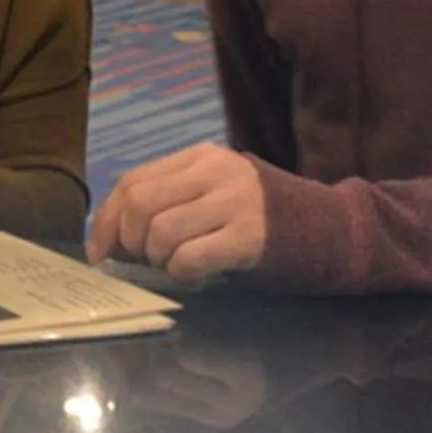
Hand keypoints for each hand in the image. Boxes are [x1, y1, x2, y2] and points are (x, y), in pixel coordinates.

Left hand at [88, 144, 265, 280]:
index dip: (108, 219)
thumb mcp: (212, 196)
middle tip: (147, 260)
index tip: (100, 250)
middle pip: (141, 204)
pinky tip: (197, 275)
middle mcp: (216, 172)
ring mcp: (235, 202)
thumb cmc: (262, 219)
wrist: (331, 230)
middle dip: (131, 241)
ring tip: (177, 265)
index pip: (133, 182)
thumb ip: (167, 206)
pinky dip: (181, 272)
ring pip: (161, 231)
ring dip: (158, 259)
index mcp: (201, 157)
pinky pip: (190, 257)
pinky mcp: (250, 236)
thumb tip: (109, 239)